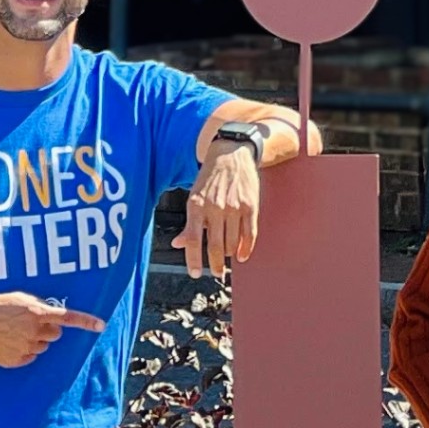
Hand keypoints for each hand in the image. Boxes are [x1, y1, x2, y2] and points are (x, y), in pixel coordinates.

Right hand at [0, 293, 104, 366]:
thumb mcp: (18, 299)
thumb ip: (39, 306)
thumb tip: (52, 315)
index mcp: (37, 314)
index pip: (68, 318)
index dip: (86, 321)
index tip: (101, 325)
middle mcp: (35, 332)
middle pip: (56, 335)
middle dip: (48, 330)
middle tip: (30, 324)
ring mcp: (26, 348)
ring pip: (43, 347)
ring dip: (35, 340)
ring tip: (14, 333)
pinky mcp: (17, 361)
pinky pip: (30, 357)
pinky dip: (24, 351)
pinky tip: (9, 343)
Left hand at [181, 145, 263, 277]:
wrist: (232, 153)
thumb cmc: (210, 177)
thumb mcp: (194, 196)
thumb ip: (189, 224)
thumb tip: (178, 245)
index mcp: (196, 205)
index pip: (194, 240)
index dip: (194, 260)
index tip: (195, 274)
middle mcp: (215, 207)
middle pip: (215, 246)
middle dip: (216, 264)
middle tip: (217, 273)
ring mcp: (234, 207)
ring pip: (233, 242)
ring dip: (230, 254)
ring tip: (228, 256)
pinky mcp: (250, 206)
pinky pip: (249, 234)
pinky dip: (246, 248)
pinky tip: (242, 255)